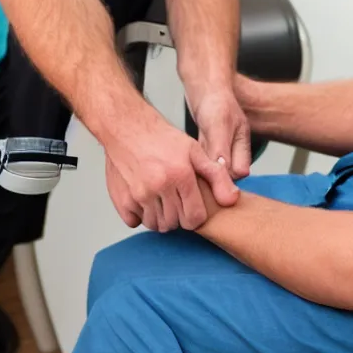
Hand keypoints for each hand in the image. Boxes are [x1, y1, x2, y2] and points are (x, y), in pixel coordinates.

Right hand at [104, 119, 238, 232]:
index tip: (190, 207)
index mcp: (180, 175)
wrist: (126, 128)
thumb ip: (216, 176)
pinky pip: (134, 222)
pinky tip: (142, 201)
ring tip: (159, 201)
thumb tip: (231, 201)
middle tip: (173, 201)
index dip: (194, 216)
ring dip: (158, 218)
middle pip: (174, 224)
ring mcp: (138, 194)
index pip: (194, 218)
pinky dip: (138, 216)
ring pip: (154, 224)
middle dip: (177, 217)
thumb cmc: (161, 139)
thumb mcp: (194, 151)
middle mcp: (159, 186)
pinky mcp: (122, 198)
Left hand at [188, 89, 250, 179]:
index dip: (225, 177)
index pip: (238, 173)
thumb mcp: (219, 123)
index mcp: (242, 145)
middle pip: (224, 175)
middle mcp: (232, 150)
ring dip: (201, 169)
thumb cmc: (215, 100)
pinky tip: (185, 158)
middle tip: (194, 172)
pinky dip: (194, 161)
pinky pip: (201, 161)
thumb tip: (222, 171)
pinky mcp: (206, 147)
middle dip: (211, 175)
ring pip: (211, 169)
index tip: (208, 176)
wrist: (205, 86)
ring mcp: (219, 149)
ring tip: (188, 166)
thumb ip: (221, 148)